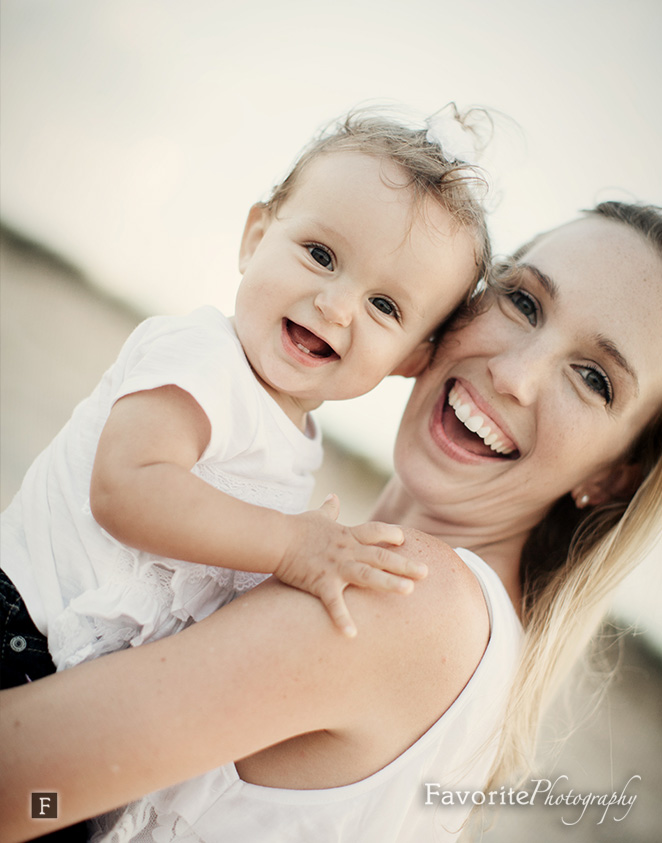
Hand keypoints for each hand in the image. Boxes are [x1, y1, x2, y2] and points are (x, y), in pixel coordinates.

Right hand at [275, 494, 427, 637]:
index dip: (390, 534)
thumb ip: (329, 509)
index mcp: (347, 535)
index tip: (404, 540)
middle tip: (425, 572)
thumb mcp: (316, 516)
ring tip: (409, 591)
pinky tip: (352, 635)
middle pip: (381, 556)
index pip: (375, 532)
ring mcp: (336, 567)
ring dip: (389, 583)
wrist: (276, 538)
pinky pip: (334, 603)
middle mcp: (347, 550)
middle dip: (404, 564)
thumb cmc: (296, 528)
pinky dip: (342, 618)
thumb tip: (333, 497)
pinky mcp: (321, 582)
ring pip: (368, 575)